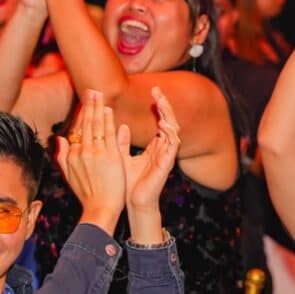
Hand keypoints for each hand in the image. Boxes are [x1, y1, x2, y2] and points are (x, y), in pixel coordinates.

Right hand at [55, 90, 125, 230]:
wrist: (100, 209)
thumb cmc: (87, 195)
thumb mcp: (69, 176)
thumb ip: (63, 157)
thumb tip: (59, 139)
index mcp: (73, 156)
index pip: (78, 130)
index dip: (82, 114)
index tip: (85, 102)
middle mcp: (82, 152)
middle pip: (86, 124)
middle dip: (89, 105)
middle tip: (92, 90)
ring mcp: (96, 154)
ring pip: (97, 126)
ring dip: (98, 108)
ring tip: (99, 94)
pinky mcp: (110, 157)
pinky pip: (109, 135)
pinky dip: (108, 121)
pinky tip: (108, 110)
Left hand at [121, 87, 181, 212]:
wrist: (131, 203)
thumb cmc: (127, 183)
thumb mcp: (120, 157)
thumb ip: (121, 142)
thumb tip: (122, 125)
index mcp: (154, 146)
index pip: (161, 120)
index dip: (159, 106)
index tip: (154, 90)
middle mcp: (163, 149)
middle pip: (169, 121)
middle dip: (165, 105)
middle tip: (158, 90)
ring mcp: (167, 156)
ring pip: (174, 129)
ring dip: (168, 115)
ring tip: (161, 101)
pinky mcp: (167, 164)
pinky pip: (173, 145)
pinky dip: (170, 133)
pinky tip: (163, 123)